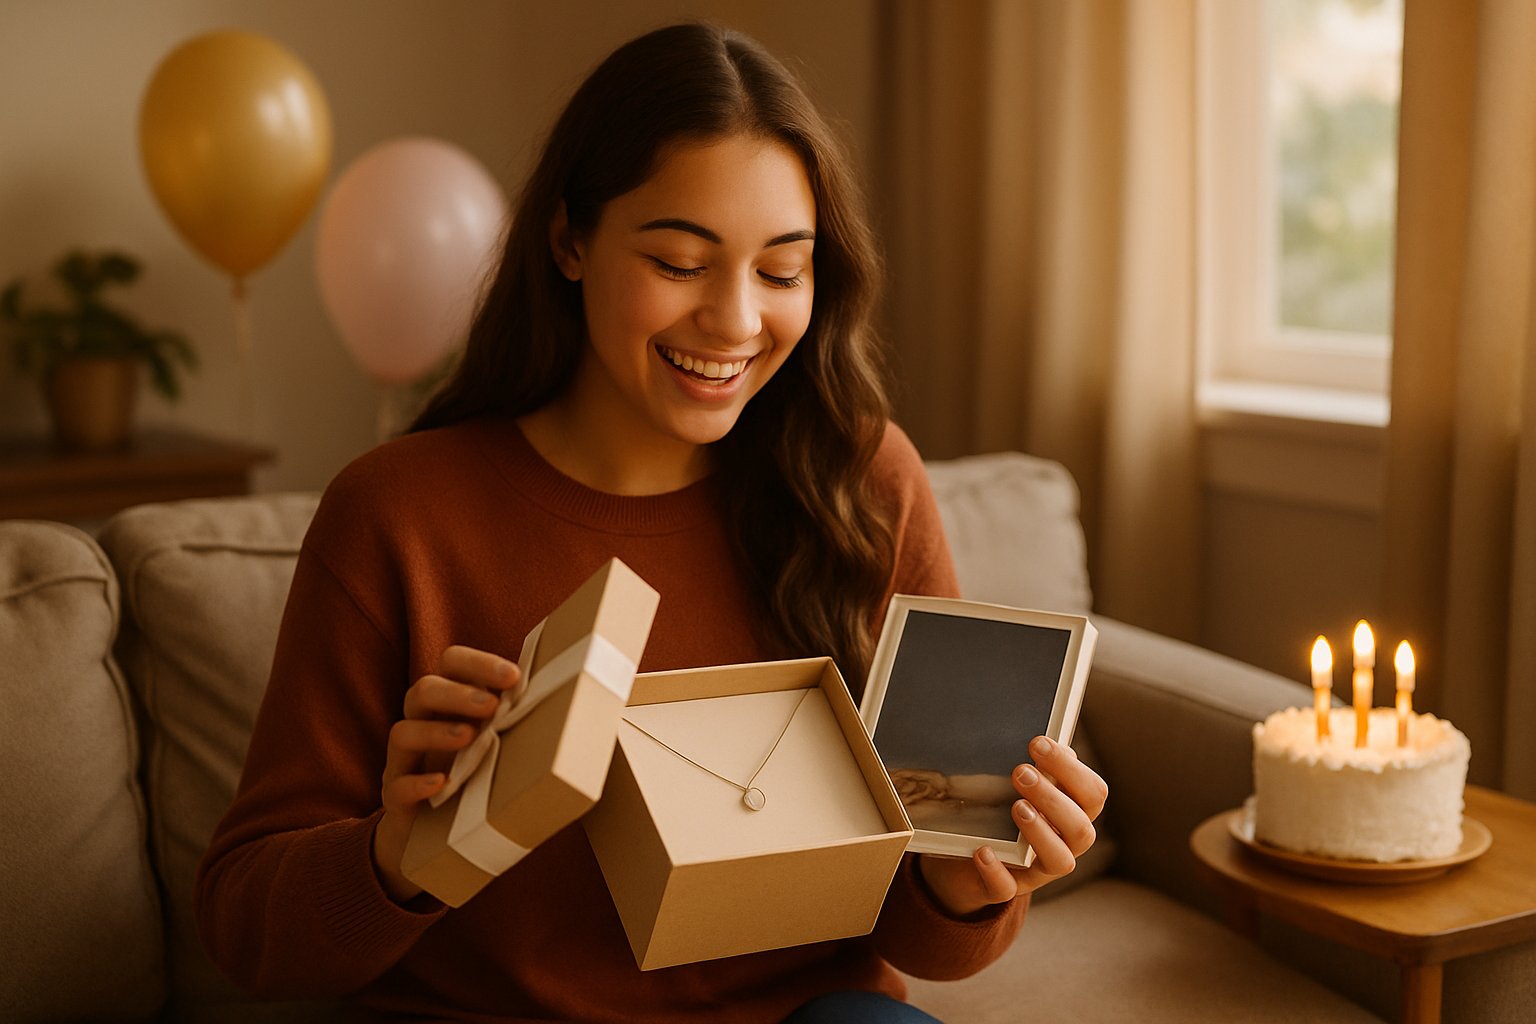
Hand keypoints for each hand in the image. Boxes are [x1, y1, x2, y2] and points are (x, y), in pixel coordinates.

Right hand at [371, 644, 522, 902]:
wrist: (438, 846)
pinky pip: (396, 786)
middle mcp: (422, 725)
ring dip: (436, 731)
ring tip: (469, 737)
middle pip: (422, 690)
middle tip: (492, 705)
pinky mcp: (394, 800)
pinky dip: (417, 782)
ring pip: (402, 732)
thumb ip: (532, 727)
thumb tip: (598, 712)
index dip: (478, 664)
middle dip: (457, 693)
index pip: (452, 664)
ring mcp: (403, 762)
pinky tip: (442, 784)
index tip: (513, 677)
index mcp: (451, 705)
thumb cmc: (480, 784)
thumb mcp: (506, 751)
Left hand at [917, 735, 1106, 917]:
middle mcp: (1063, 844)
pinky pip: (1007, 889)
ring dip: (1040, 832)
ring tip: (1016, 807)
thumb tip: (1050, 742)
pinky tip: (982, 851)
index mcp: (1072, 813)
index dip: (1072, 769)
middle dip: (1053, 798)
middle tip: (1021, 772)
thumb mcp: (1016, 788)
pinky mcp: (1005, 888)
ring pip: (1060, 861)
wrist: (962, 860)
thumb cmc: (999, 813)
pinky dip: (996, 871)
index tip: (1039, 743)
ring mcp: (1037, 871)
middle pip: (1081, 829)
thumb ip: (1037, 769)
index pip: (1093, 794)